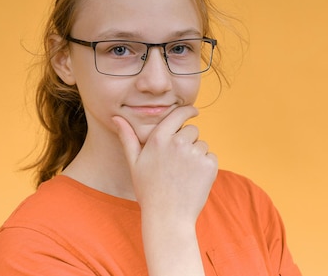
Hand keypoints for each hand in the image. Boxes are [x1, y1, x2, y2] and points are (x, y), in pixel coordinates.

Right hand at [112, 105, 217, 222]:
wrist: (168, 217)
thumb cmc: (149, 190)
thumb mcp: (134, 163)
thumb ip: (127, 137)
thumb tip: (116, 118)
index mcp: (159, 138)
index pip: (178, 114)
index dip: (188, 111)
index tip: (193, 111)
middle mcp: (178, 142)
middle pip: (192, 130)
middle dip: (188, 141)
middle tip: (177, 163)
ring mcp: (195, 153)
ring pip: (202, 144)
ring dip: (196, 155)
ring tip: (183, 174)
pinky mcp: (209, 165)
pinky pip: (210, 157)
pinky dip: (205, 166)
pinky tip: (193, 179)